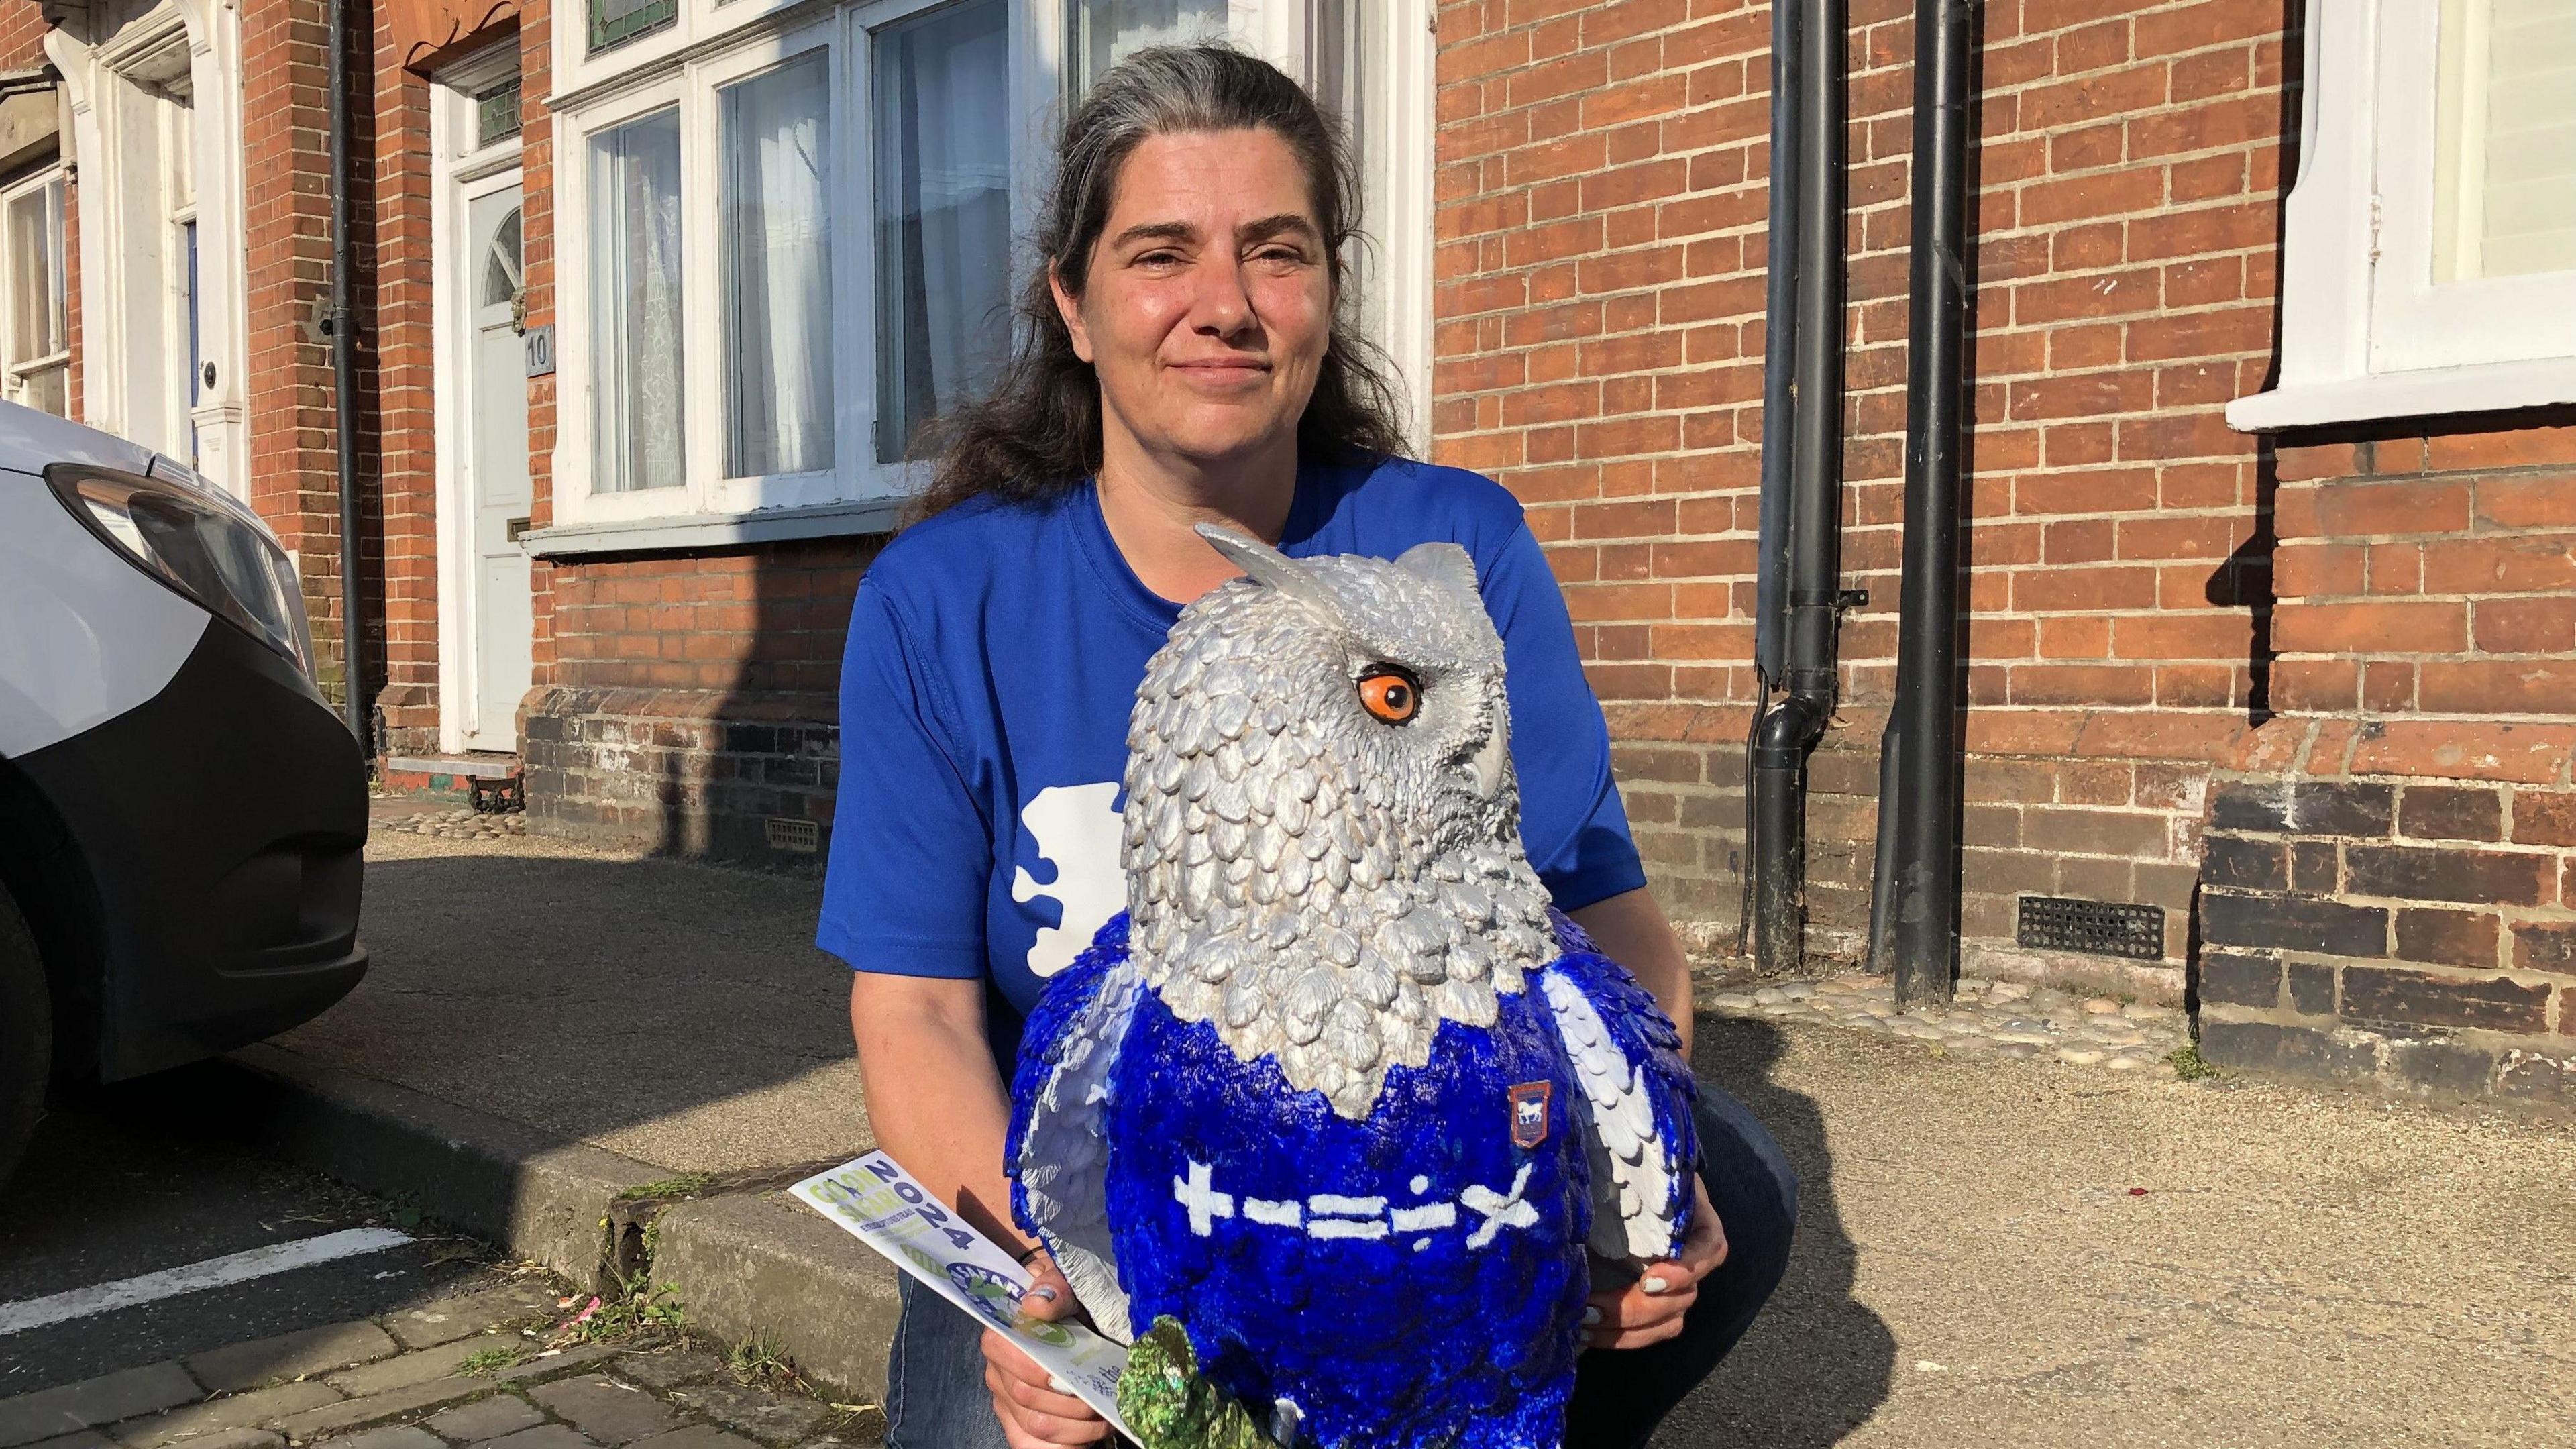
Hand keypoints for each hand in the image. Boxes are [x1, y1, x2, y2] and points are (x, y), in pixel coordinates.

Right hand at [982, 1252, 1110, 1448]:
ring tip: (1104, 1417)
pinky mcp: (1019, 1424)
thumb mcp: (1066, 1281)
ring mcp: (1007, 1403)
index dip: (1041, 1373)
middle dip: (1072, 1405)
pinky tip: (1087, 1437)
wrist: (1071, 1312)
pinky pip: (1032, 1447)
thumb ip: (1054, 1287)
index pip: (1011, 1361)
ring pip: (1036, 1427)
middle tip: (1102, 1399)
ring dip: (1076, 1428)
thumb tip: (1037, 1305)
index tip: (1073, 1377)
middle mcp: (998, 1373)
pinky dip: (1063, 1448)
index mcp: (1001, 1336)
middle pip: (1028, 1400)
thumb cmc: (1067, 1297)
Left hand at [1583, 1178, 1725, 1350]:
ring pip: (1667, 1323)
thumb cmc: (1625, 1170)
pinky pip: (1649, 1333)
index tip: (1648, 1280)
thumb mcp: (1630, 1167)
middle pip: (1682, 1298)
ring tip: (1582, 1321)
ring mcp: (1674, 1286)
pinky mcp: (1651, 1306)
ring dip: (1624, 1330)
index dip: (1684, 1270)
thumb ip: (1625, 1173)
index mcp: (1696, 1221)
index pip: (1710, 1250)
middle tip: (1589, 1307)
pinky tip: (1584, 1333)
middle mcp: (1691, 1258)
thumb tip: (1596, 1169)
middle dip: (1634, 1309)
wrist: (1615, 1181)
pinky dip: (1618, 1338)